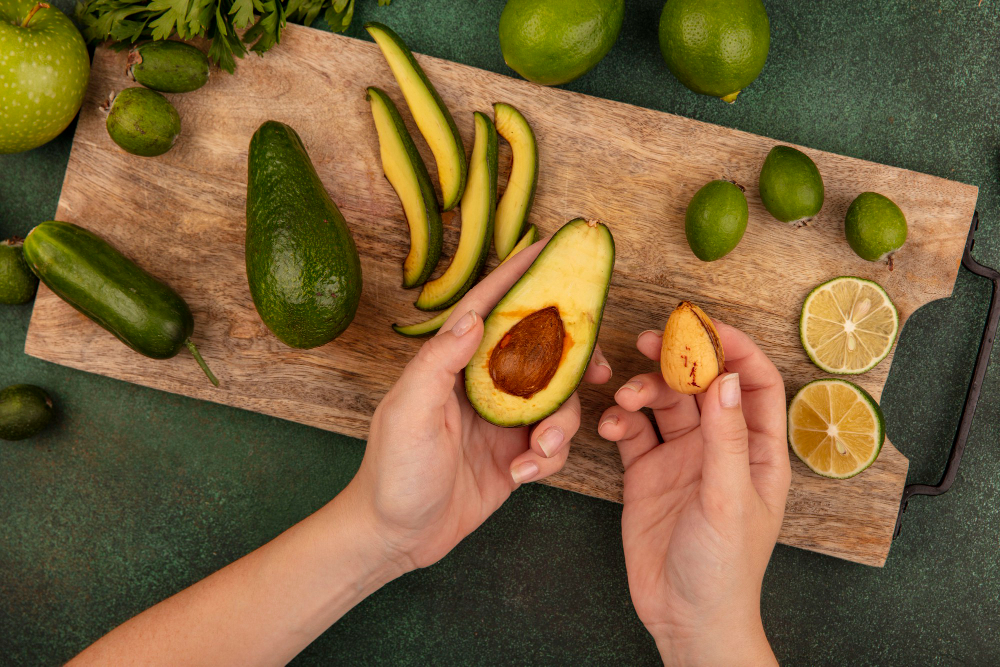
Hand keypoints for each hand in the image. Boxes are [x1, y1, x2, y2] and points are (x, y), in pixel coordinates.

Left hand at [348, 240, 611, 572]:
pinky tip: (524, 474)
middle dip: (572, 360)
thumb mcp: (409, 412)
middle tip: (597, 367)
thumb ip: (439, 363)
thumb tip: (474, 317)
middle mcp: (483, 386)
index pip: (489, 309)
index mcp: (453, 365)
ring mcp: (502, 421)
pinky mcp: (516, 455)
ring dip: (560, 425)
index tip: (550, 247)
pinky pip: (554, 445)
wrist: (398, 536)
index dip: (518, 276)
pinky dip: (550, 458)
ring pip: (557, 402)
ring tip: (539, 449)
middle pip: (541, 352)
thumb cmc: (392, 472)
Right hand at [598, 324, 789, 664]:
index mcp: (757, 450)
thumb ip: (727, 438)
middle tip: (650, 341)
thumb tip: (727, 377)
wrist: (686, 618)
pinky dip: (620, 421)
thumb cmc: (726, 569)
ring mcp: (681, 458)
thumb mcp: (729, 499)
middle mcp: (720, 447)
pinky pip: (633, 432)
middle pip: (701, 385)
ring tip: (624, 397)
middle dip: (678, 361)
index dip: (733, 349)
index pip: (753, 383)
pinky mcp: (647, 474)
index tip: (702, 328)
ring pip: (663, 404)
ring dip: (643, 391)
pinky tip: (611, 426)